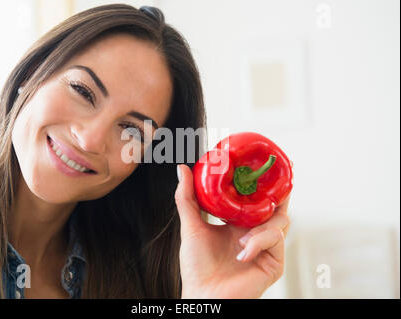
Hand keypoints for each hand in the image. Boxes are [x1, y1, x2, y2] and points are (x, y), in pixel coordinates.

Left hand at [175, 164, 290, 298]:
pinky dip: (259, 241)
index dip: (262, 184)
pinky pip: (275, 240)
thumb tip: (183, 169)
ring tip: (242, 234)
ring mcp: (266, 247)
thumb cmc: (198, 267)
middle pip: (276, 207)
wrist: (203, 296)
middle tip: (278, 177)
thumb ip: (187, 198)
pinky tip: (243, 250)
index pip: (256, 200)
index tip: (263, 164)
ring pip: (280, 221)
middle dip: (279, 192)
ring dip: (263, 222)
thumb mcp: (192, 227)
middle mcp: (255, 233)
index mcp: (239, 224)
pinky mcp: (274, 262)